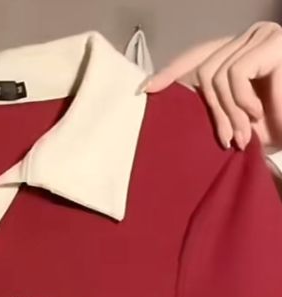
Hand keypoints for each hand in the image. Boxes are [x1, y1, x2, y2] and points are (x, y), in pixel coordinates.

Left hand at [144, 22, 281, 151]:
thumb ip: (218, 109)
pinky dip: (242, 101)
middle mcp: (250, 37)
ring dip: (230, 113)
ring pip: (216, 76)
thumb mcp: (245, 118)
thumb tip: (170, 110)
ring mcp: (262, 36)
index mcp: (241, 51)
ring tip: (245, 135)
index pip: (198, 55)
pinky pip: (235, 75)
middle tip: (228, 140)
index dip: (172, 70)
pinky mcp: (274, 44)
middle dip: (212, 111)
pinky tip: (259, 115)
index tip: (146, 89)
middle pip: (204, 71)